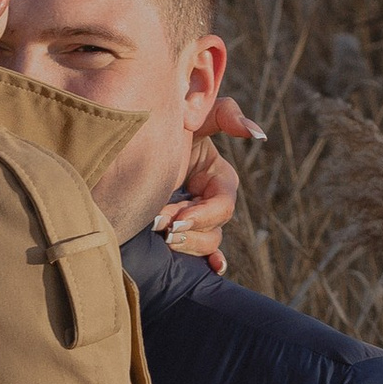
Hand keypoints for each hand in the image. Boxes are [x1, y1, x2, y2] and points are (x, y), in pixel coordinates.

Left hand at [153, 96, 265, 270]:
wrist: (124, 137)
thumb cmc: (160, 121)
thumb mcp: (193, 114)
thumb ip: (226, 115)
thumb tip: (258, 136)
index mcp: (217, 175)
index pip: (222, 204)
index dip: (202, 214)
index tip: (175, 218)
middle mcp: (209, 198)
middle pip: (215, 227)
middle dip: (189, 229)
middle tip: (160, 225)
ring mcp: (196, 217)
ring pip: (208, 243)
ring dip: (188, 244)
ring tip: (160, 235)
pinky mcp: (182, 229)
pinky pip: (205, 252)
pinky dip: (212, 261)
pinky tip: (213, 268)